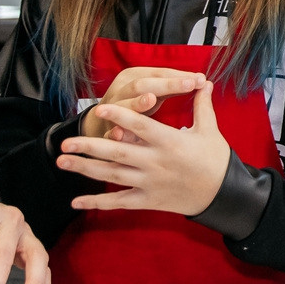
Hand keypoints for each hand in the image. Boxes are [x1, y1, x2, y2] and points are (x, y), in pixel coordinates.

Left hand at [60, 97, 232, 217]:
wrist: (222, 194)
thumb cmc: (215, 159)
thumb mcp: (210, 130)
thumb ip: (201, 105)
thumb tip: (203, 81)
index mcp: (169, 142)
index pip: (140, 126)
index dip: (120, 116)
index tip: (99, 109)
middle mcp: (155, 162)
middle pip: (117, 153)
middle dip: (88, 147)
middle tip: (64, 143)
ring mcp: (149, 183)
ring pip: (112, 176)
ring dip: (85, 169)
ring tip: (62, 162)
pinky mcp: (148, 200)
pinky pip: (119, 202)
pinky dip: (97, 202)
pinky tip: (76, 201)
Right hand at [80, 67, 204, 139]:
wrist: (101, 122)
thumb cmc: (136, 105)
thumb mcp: (154, 92)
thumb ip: (175, 86)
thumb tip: (205, 82)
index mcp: (135, 76)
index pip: (159, 73)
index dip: (179, 76)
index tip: (200, 79)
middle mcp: (122, 89)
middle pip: (144, 84)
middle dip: (166, 85)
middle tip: (186, 84)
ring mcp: (110, 108)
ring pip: (124, 104)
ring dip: (136, 103)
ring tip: (150, 100)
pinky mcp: (104, 128)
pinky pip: (109, 131)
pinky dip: (114, 133)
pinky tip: (121, 134)